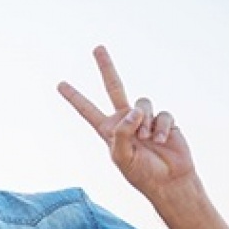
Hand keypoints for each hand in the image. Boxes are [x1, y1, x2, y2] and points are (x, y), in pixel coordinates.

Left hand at [58, 46, 196, 200]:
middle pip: (114, 87)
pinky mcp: (163, 120)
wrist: (169, 181)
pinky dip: (161, 127)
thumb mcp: (121, 158)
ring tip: (147, 140)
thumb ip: (121, 133)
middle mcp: (125, 121)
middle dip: (106, 67)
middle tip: (97, 48)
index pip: (88, 110)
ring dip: (145, 122)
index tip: (60, 84)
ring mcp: (145, 119)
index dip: (75, 98)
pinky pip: (161, 114)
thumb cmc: (142, 173)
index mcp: (108, 131)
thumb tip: (132, 110)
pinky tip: (161, 141)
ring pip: (142, 103)